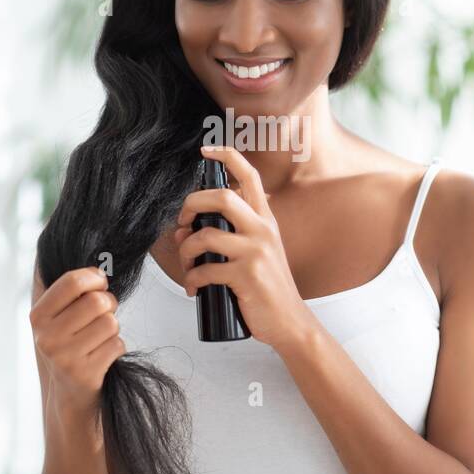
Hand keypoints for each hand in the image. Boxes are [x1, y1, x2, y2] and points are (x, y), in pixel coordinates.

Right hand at [30, 267, 123, 418]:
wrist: (69, 394)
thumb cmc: (70, 345)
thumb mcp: (58, 318)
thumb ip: (71, 293)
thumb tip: (100, 269)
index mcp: (38, 317)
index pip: (72, 282)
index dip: (94, 278)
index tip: (100, 283)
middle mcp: (47, 337)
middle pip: (97, 301)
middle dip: (109, 304)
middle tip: (104, 313)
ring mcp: (65, 357)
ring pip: (110, 322)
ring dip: (113, 329)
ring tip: (100, 338)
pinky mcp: (85, 374)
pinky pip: (117, 344)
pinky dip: (116, 347)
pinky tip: (103, 356)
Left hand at [174, 145, 321, 352]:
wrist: (290, 322)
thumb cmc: (268, 288)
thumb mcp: (257, 253)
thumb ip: (226, 237)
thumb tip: (184, 233)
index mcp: (265, 220)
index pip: (249, 176)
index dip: (227, 157)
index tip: (207, 150)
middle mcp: (263, 230)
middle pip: (222, 196)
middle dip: (192, 204)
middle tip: (183, 222)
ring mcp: (256, 251)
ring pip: (206, 235)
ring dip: (186, 250)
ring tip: (186, 265)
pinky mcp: (247, 275)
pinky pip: (206, 269)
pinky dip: (192, 279)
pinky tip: (195, 288)